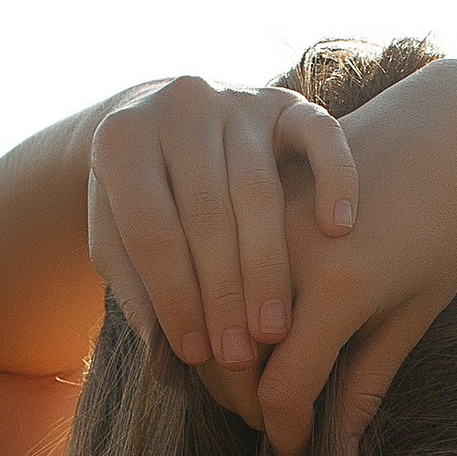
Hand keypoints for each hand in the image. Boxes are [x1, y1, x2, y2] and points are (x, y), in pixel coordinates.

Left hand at [86, 79, 358, 421]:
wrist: (168, 119)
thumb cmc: (141, 198)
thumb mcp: (117, 235)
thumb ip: (135, 288)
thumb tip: (163, 356)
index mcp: (121, 139)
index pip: (151, 229)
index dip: (174, 296)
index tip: (196, 354)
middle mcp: (178, 106)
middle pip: (205, 213)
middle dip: (223, 293)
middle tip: (241, 355)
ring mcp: (235, 99)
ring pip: (256, 189)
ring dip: (268, 265)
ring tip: (276, 330)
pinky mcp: (284, 100)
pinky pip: (319, 134)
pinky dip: (334, 177)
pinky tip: (339, 229)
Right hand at [255, 59, 456, 455]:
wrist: (448, 126)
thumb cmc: (449, 224)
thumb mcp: (416, 310)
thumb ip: (367, 388)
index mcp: (338, 289)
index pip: (281, 391)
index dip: (283, 435)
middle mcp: (289, 252)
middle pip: (231, 358)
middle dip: (246, 406)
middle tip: (274, 428)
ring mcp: (264, 219)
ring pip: (213, 311)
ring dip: (225, 361)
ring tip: (259, 389)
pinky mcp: (256, 195)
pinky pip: (217, 267)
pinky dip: (221, 307)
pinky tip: (243, 334)